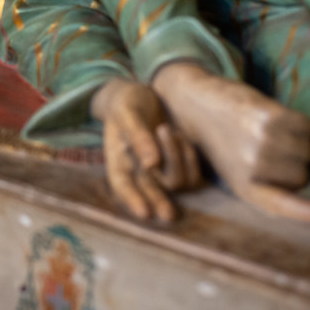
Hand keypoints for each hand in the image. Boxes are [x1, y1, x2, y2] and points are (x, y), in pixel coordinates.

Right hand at [90, 77, 201, 220]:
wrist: (142, 94)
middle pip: (151, 191)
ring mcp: (160, 168)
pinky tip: (181, 138)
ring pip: (174, 180)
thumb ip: (137, 135)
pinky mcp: (179, 163)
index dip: (132, 200)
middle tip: (169, 215)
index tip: (144, 213)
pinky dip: (189, 157)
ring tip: (166, 128)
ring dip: (175, 158)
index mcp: (119, 160)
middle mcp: (139, 169)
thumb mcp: (127, 111)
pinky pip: (191, 172)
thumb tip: (151, 163)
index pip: (122, 185)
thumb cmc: (127, 102)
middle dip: (160, 202)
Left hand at [153, 62, 309, 225]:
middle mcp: (253, 167)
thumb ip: (267, 184)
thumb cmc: (223, 140)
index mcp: (244, 187)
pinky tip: (279, 118)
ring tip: (274, 134)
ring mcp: (261, 142)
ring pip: (308, 151)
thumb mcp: (236, 172)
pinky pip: (307, 127)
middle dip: (297, 162)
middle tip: (272, 148)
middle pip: (304, 174)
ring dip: (301, 141)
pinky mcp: (268, 117)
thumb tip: (309, 182)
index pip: (282, 205)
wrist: (196, 103)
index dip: (308, 213)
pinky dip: (302, 123)